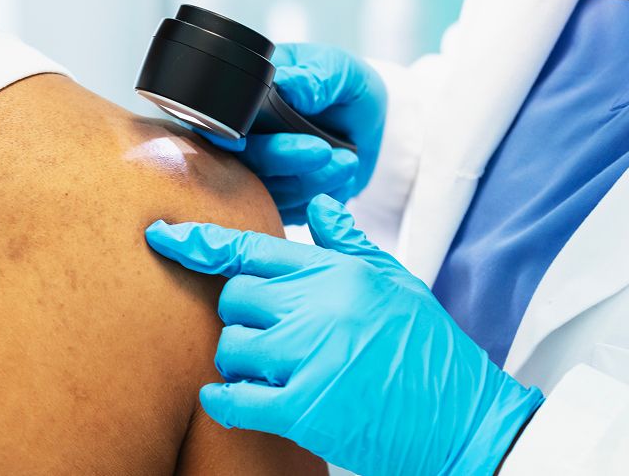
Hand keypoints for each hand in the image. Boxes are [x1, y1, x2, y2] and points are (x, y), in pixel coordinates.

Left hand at [145, 196, 543, 475]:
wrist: (465, 423)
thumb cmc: (432, 354)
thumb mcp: (397, 283)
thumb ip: (349, 245)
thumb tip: (322, 205)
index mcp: (339, 273)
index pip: (252, 248)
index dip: (201, 242)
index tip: (164, 235)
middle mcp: (319, 307)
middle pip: (234, 298)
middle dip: (240, 317)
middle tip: (266, 334)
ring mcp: (309, 356)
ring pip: (230, 346)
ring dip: (239, 361)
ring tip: (272, 371)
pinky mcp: (305, 407)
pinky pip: (235, 399)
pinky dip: (223, 401)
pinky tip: (228, 401)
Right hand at [204, 44, 386, 224]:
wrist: (366, 116)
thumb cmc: (341, 84)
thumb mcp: (335, 69)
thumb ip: (315, 77)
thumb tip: (289, 85)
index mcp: (247, 100)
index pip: (220, 122)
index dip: (222, 135)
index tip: (239, 143)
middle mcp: (247, 138)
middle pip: (243, 161)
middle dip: (280, 157)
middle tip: (322, 150)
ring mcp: (263, 171)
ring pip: (269, 191)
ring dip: (310, 180)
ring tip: (348, 159)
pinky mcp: (283, 197)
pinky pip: (292, 209)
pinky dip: (320, 194)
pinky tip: (344, 172)